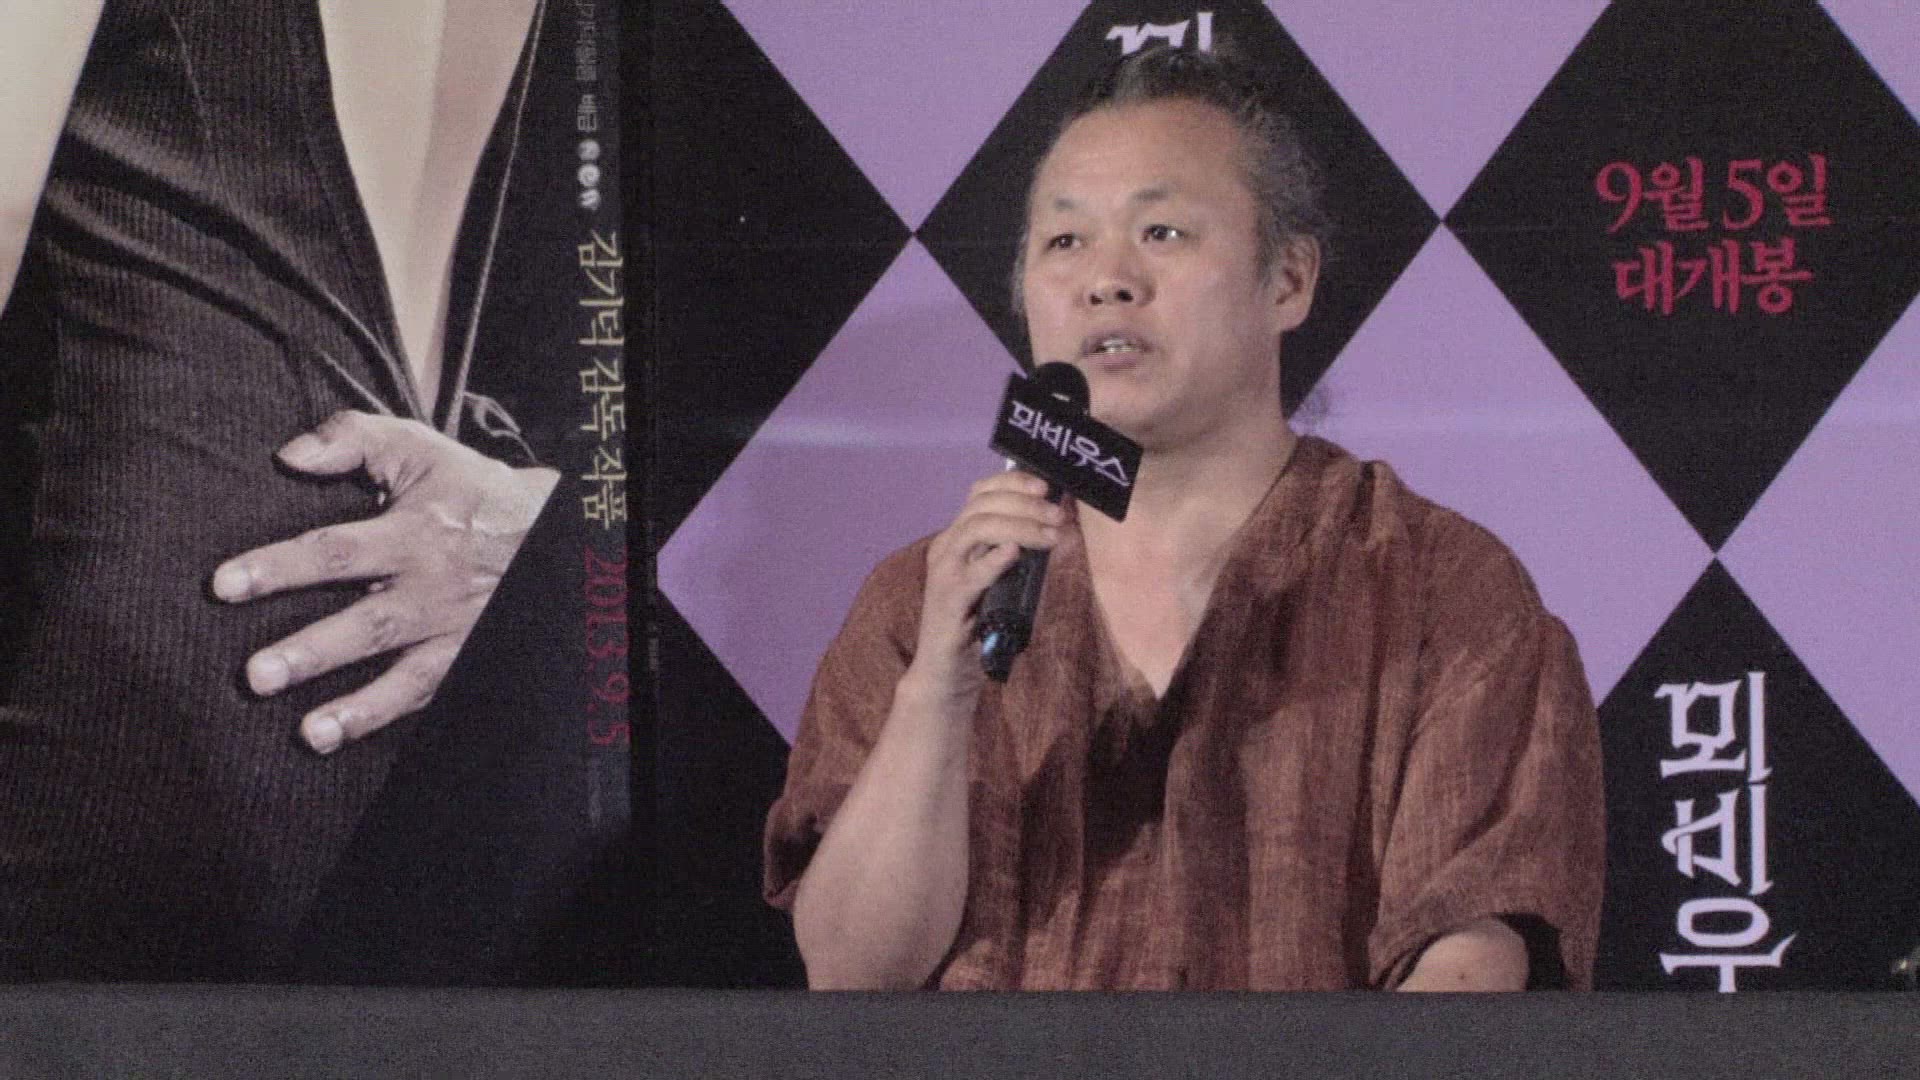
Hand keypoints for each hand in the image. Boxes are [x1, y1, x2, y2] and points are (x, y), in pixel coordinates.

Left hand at [211, 410, 558, 753]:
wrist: (548, 529)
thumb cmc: (467, 489)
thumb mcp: (418, 448)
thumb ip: (353, 439)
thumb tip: (290, 456)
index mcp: (414, 533)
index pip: (336, 552)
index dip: (279, 568)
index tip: (223, 585)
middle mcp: (432, 588)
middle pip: (367, 624)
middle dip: (312, 652)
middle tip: (256, 675)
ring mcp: (452, 630)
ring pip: (402, 674)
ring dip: (356, 707)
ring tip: (308, 733)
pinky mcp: (464, 657)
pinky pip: (426, 693)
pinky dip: (386, 715)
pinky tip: (340, 735)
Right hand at [908, 470, 1072, 701]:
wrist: (945, 674)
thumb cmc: (978, 628)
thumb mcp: (1001, 583)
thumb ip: (1019, 556)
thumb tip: (1058, 530)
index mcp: (958, 538)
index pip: (980, 493)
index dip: (1013, 481)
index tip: (1047, 485)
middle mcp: (947, 548)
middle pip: (981, 504)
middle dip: (1025, 502)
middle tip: (1059, 515)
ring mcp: (944, 573)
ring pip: (976, 529)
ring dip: (1019, 526)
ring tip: (1050, 535)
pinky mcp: (948, 602)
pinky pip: (971, 574)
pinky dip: (995, 559)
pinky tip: (1016, 552)